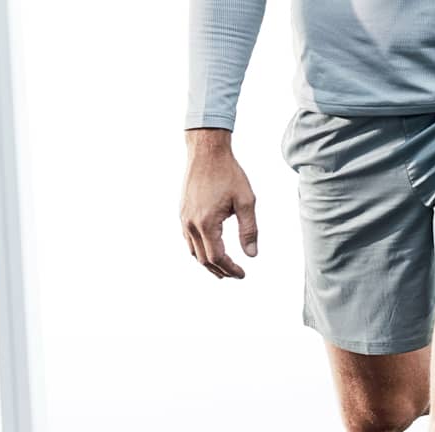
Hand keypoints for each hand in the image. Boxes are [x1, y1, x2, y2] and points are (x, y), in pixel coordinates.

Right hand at [181, 129, 258, 278]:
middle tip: (236, 275)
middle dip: (220, 270)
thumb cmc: (229, 174)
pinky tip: (209, 250)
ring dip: (208, 263)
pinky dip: (199, 250)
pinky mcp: (182, 212)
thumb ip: (249, 230)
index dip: (230, 269)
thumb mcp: (246, 201)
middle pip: (204, 258)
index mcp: (206, 223)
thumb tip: (252, 255)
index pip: (217, 257)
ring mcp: (184, 218)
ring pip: (193, 251)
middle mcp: (191, 223)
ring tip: (222, 270)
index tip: (243, 274)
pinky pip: (188, 239)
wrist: (206, 152)